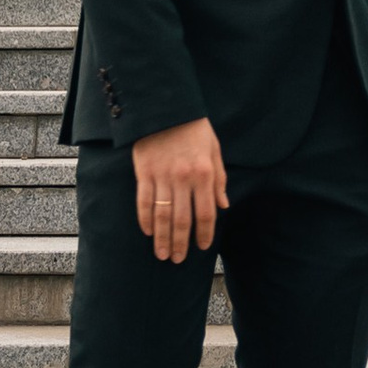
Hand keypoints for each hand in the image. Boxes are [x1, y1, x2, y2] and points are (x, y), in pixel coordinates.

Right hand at [129, 115, 226, 257]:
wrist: (166, 107)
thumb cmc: (194, 128)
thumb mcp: (215, 150)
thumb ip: (219, 179)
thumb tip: (223, 206)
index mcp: (204, 174)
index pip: (206, 213)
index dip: (204, 233)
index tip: (202, 247)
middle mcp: (184, 178)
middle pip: (182, 219)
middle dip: (180, 243)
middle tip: (177, 260)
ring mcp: (162, 176)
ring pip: (162, 215)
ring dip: (162, 238)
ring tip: (161, 254)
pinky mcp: (144, 172)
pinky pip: (144, 202)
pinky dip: (145, 219)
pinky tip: (147, 231)